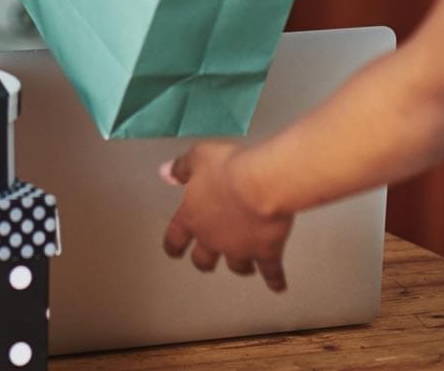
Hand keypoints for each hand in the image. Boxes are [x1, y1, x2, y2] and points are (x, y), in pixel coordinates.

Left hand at [161, 142, 292, 290]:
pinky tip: (278, 286)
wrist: (260, 184)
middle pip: (203, 259)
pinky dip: (275, 279)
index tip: (173, 252)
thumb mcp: (198, 157)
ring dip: (239, 267)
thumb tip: (164, 173)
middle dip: (204, 262)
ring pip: (236, 266)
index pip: (175, 237)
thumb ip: (181, 168)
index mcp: (193, 217)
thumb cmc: (227, 168)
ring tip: (246, 268)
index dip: (173, 245)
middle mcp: (213, 239)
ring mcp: (240, 249)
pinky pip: (271, 271)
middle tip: (208, 264)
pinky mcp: (266, 252)